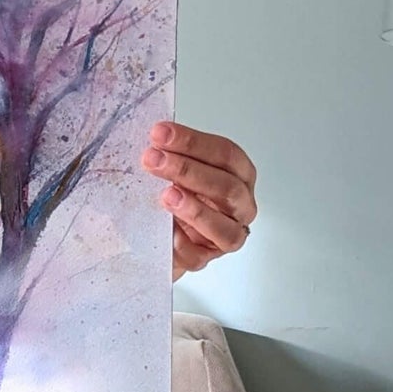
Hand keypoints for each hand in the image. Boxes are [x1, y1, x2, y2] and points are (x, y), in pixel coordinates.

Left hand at [140, 122, 257, 281]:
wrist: (159, 232)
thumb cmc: (174, 192)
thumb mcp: (175, 167)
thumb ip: (172, 152)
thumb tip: (154, 136)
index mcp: (237, 174)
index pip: (226, 154)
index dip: (193, 142)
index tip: (160, 133)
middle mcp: (239, 205)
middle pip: (227, 187)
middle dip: (188, 170)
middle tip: (153, 159)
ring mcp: (226, 234)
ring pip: (224, 227)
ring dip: (194, 209)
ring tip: (166, 195)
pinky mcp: (205, 257)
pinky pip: (199, 255)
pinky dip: (183, 244)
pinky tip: (167, 232)